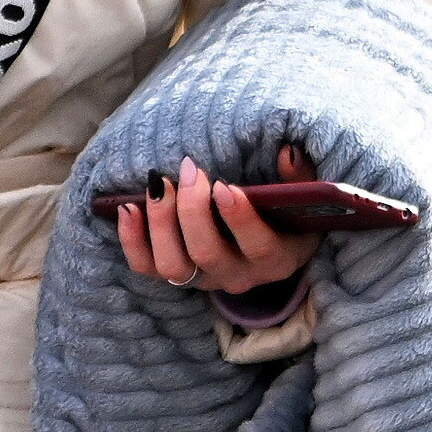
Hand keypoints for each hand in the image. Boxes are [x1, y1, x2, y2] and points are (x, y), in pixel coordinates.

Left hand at [115, 144, 315, 295]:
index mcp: (276, 258)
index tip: (224, 185)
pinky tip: (129, 207)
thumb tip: (288, 152)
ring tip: (158, 184)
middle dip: (193, 210)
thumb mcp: (302, 198)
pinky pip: (147, 268)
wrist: (268, 245)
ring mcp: (204, 279)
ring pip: (174, 265)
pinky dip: (132, 241)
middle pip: (208, 253)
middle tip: (191, 171)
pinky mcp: (177, 276)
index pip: (258, 246)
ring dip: (161, 223)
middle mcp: (239, 276)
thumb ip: (300, 177)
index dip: (239, 218)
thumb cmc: (285, 214)